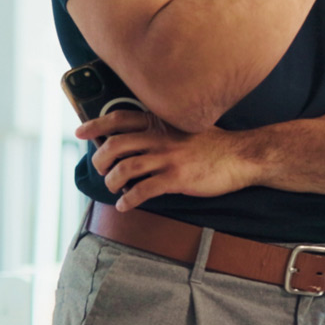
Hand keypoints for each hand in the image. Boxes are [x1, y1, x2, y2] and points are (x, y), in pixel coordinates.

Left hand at [75, 109, 257, 211]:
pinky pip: (142, 191)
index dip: (97, 125)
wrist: (242, 156)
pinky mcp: (177, 178)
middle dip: (100, 160)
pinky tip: (125, 205)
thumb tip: (139, 138)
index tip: (81, 132)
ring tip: (113, 188)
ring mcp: (169, 157)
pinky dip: (128, 200)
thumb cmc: (215, 144)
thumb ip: (164, 128)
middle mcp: (161, 137)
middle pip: (115, 145)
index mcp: (162, 122)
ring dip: (111, 182)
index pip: (121, 118)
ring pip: (124, 169)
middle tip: (101, 170)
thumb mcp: (187, 125)